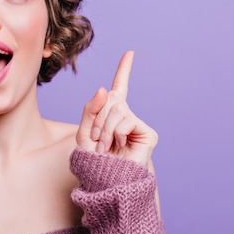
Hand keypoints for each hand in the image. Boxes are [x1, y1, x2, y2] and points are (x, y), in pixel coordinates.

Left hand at [76, 51, 157, 166]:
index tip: (130, 53)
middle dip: (98, 119)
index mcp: (111, 114)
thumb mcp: (84, 132)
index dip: (124, 70)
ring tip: (105, 146)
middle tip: (98, 140)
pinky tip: (118, 145)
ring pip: (117, 110)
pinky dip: (117, 133)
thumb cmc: (94, 161)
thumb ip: (91, 109)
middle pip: (110, 100)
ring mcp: (138, 124)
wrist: (106, 181)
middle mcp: (127, 116)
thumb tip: (105, 88)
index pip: (118, 88)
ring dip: (105, 129)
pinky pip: (127, 120)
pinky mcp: (148, 134)